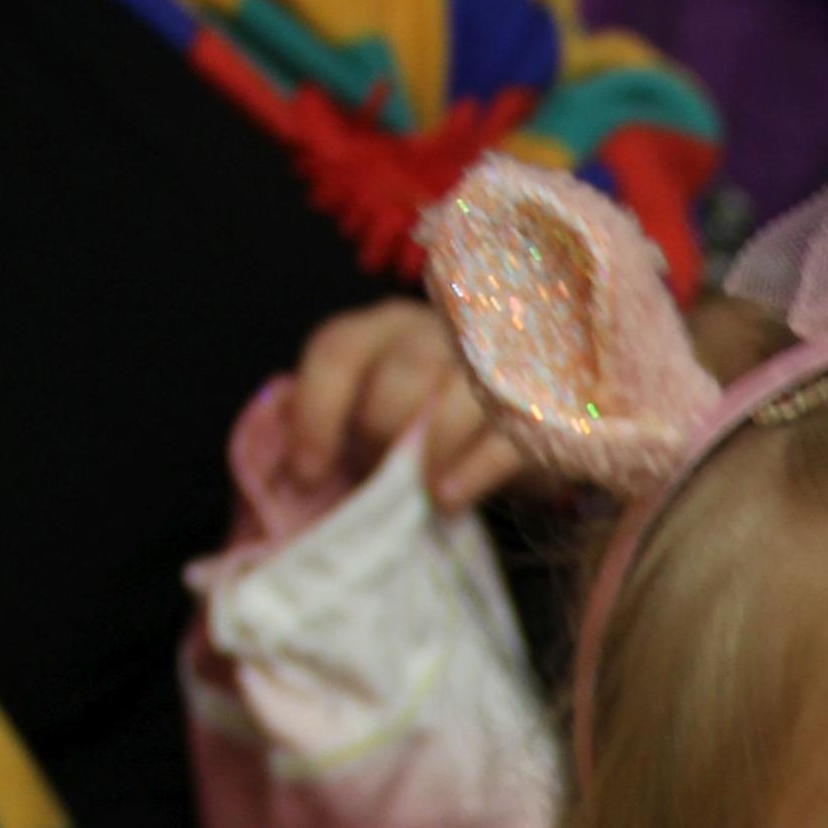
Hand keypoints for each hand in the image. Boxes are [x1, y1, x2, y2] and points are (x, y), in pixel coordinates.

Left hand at [284, 300, 527, 512]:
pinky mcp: (542, 406)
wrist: (518, 434)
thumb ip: (335, 434)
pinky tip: (448, 498)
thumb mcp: (375, 422)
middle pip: (403, 369)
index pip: (339, 350)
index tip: (307, 473)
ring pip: (458, 394)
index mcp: (384, 328)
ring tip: (418, 496)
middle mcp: (438, 331)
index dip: (315, 411)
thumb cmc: (427, 430)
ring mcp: (496, 363)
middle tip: (374, 478)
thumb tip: (285, 480)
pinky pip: (506, 433)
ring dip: (430, 449)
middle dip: (381, 431)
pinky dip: (472, 470)